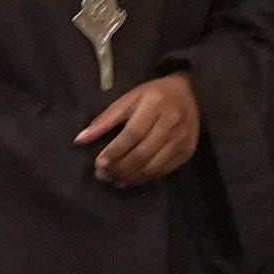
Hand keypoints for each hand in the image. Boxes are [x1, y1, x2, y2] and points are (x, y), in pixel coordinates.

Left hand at [81, 75, 204, 188]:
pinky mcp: (187, 152)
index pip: (132, 134)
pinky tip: (130, 178)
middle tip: (102, 175)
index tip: (99, 163)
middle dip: (119, 167)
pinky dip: (144, 178)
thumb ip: (105, 119)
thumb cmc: (155, 95)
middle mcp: (171, 123)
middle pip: (142, 153)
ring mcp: (181, 140)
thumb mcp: (129, 99)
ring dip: (130, 176)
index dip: (114, 151)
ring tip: (114, 178)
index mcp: (155, 104)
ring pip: (152, 166)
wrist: (192, 95)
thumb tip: (80, 139)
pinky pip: (162, 171)